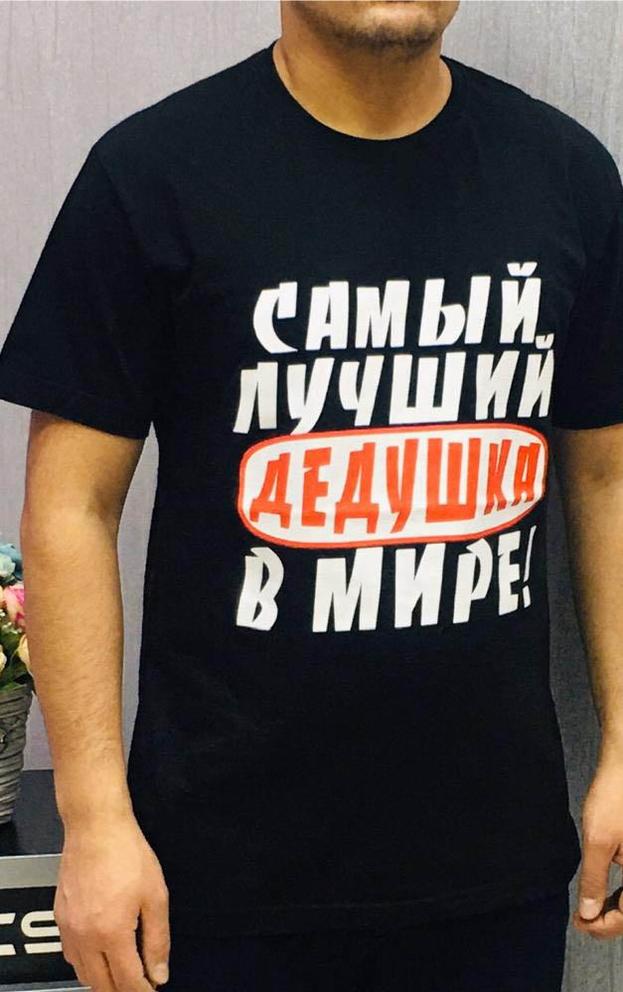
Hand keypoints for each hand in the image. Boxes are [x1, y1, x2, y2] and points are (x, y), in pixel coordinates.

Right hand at [54, 810, 169, 989]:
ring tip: (122, 972)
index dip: (143, 990)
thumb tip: (159, 973)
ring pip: (82, 974)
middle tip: (139, 983)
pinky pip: (70, 955)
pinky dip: (85, 964)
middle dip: (122, 990)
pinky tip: (100, 954)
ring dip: (102, 980)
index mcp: (112, 933)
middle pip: (101, 985)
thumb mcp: (155, 896)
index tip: (153, 990)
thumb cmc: (126, 853)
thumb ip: (158, 940)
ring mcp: (68, 928)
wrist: (95, 827)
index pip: (127, 981)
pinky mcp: (60, 917)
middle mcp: (85, 936)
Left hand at [574, 762, 622, 939]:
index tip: (581, 924)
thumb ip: (594, 879)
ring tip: (589, 908)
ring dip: (615, 904)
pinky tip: (604, 887)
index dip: (605, 926)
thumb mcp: (598, 840)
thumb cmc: (615, 795)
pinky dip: (621, 888)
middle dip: (610, 918)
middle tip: (583, 921)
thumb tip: (588, 912)